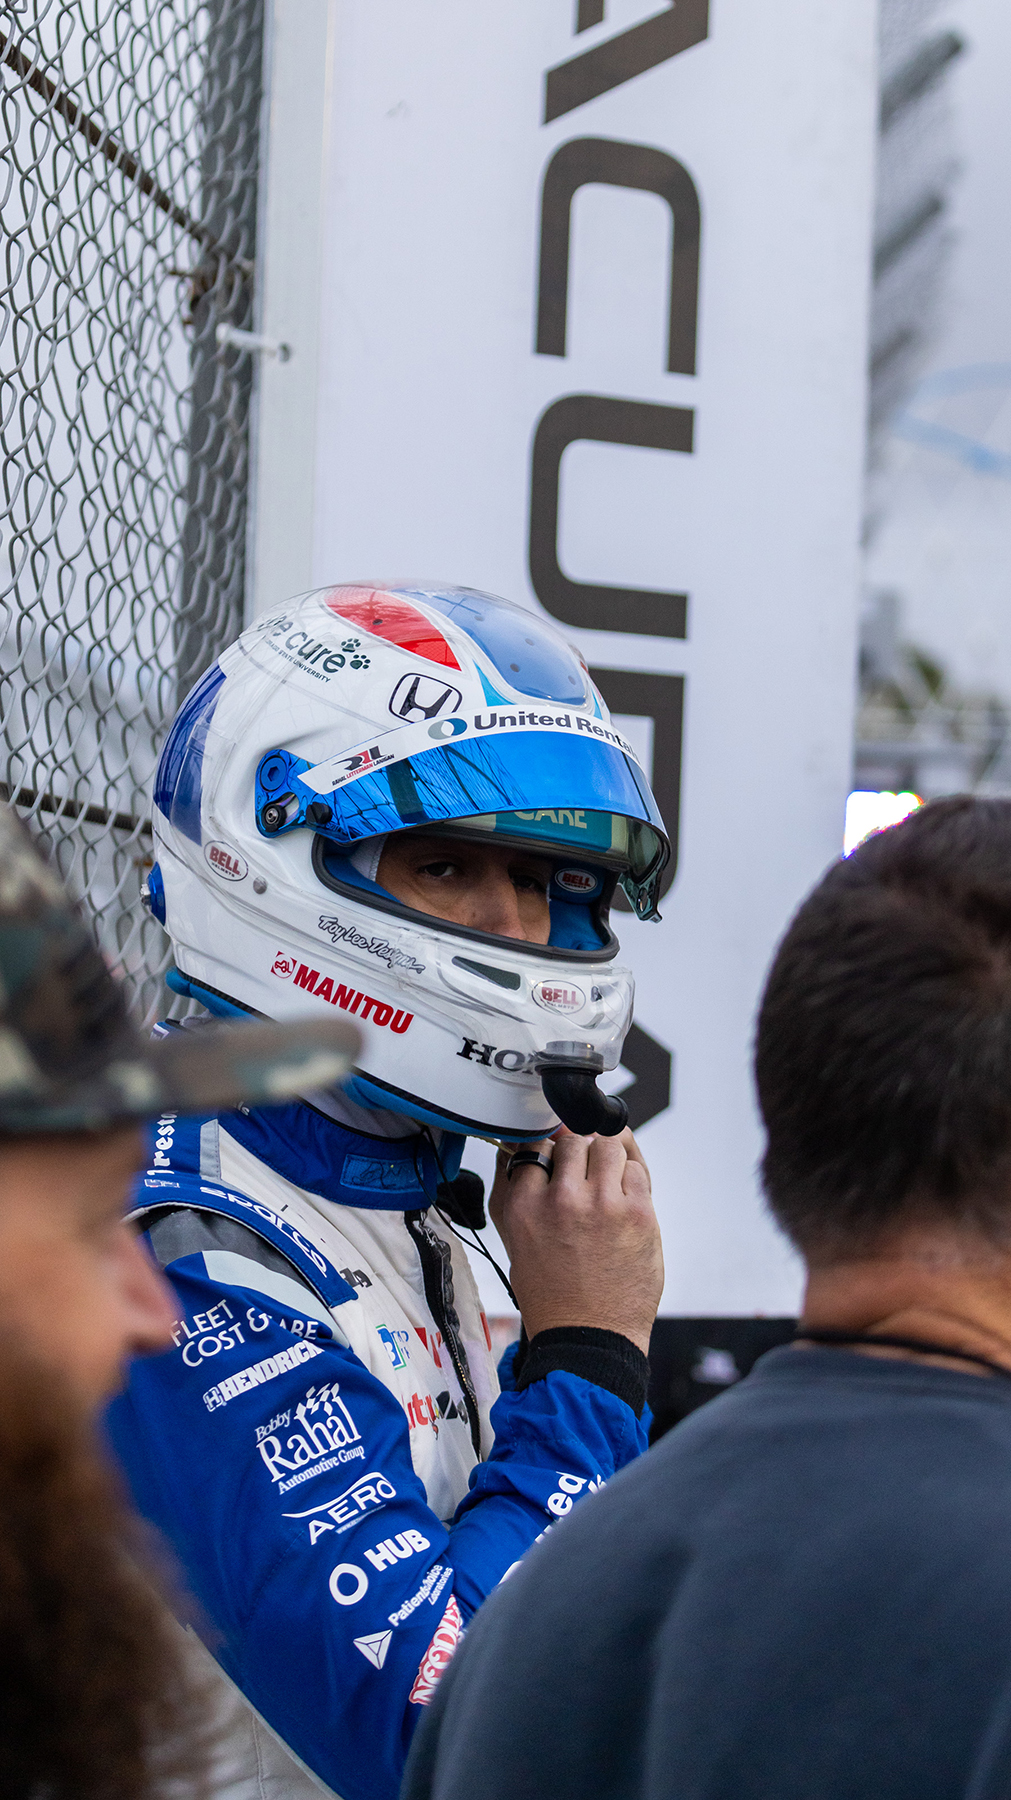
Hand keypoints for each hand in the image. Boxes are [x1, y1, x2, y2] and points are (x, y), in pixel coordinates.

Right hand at [489, 1127, 662, 1355]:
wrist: (588, 1336)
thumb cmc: (551, 1293)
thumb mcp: (515, 1240)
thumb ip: (515, 1189)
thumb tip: (522, 1146)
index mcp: (525, 1206)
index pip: (536, 1145)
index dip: (548, 1152)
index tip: (555, 1162)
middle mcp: (563, 1200)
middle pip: (573, 1140)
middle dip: (578, 1153)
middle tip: (582, 1178)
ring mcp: (604, 1205)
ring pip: (608, 1146)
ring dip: (606, 1160)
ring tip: (604, 1186)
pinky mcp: (639, 1213)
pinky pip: (636, 1169)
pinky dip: (630, 1178)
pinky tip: (622, 1201)